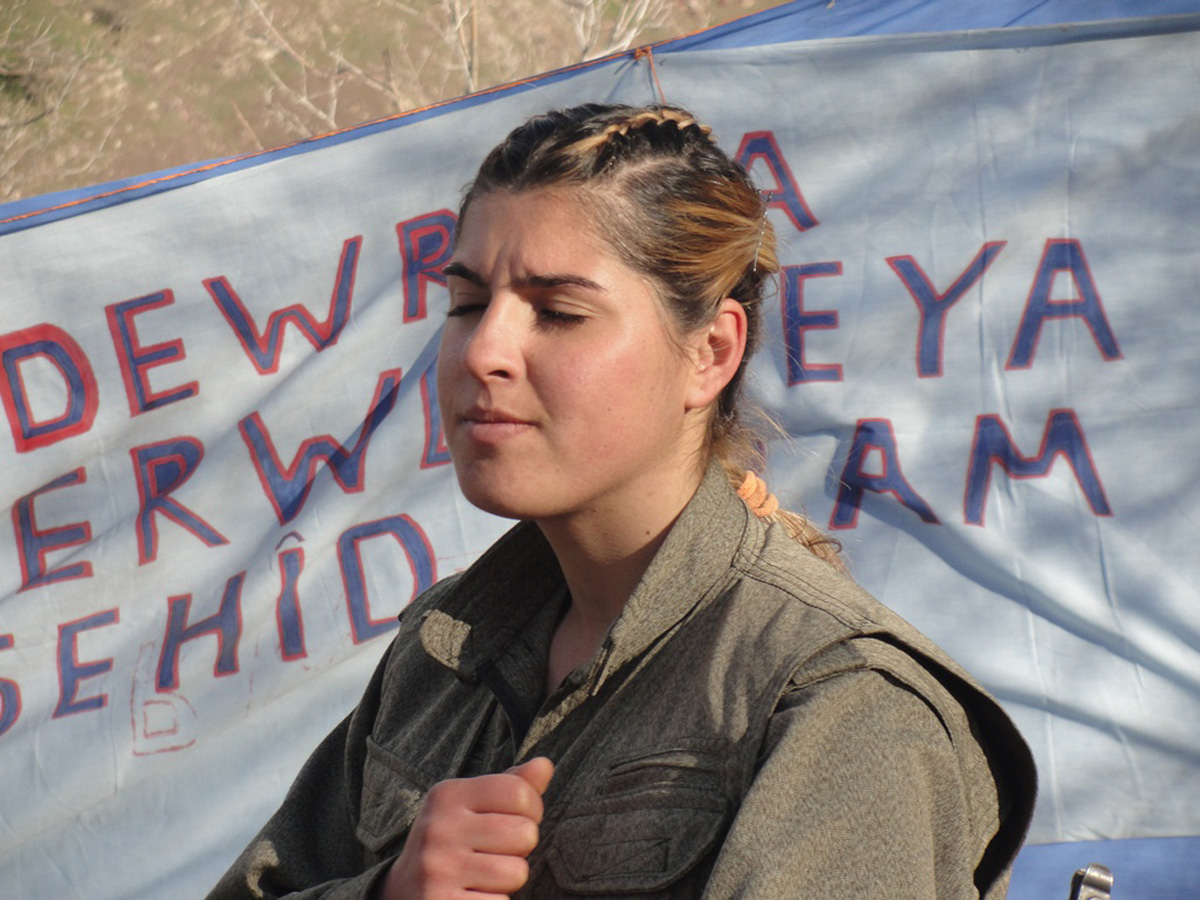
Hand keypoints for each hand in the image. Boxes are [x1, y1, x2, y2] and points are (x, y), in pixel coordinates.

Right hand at [375, 757, 554, 899]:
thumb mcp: (472, 806)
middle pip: (524, 833)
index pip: (518, 792)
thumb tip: (544, 765)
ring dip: (510, 879)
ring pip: (516, 872)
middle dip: (521, 847)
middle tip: (497, 852)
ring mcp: (438, 869)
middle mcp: (438, 828)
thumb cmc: (453, 843)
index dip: (531, 809)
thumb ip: (511, 785)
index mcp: (447, 795)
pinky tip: (474, 896)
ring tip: (485, 876)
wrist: (402, 893)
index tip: (516, 819)